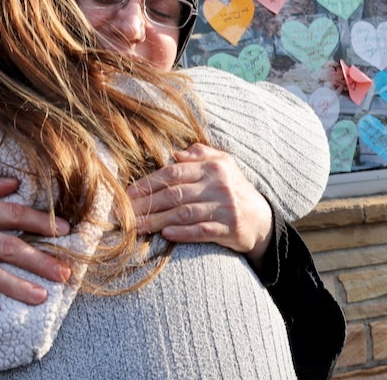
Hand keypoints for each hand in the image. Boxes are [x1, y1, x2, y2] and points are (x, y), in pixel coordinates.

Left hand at [127, 143, 272, 264]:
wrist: (261, 218)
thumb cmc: (233, 187)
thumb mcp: (223, 163)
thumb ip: (200, 153)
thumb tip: (175, 153)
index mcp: (213, 167)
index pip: (174, 173)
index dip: (149, 183)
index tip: (129, 192)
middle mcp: (219, 185)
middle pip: (175, 194)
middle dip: (147, 204)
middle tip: (125, 213)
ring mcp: (224, 208)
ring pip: (184, 214)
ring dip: (158, 221)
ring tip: (138, 227)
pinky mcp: (229, 229)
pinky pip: (201, 231)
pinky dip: (182, 233)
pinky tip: (165, 235)